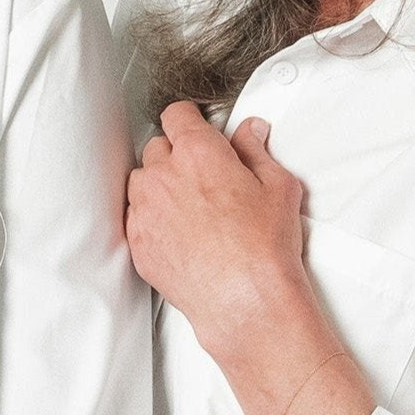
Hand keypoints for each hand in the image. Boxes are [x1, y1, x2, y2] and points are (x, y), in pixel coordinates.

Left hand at [124, 102, 309, 355]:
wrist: (244, 300)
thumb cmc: (263, 248)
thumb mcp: (278, 187)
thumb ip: (257, 151)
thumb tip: (250, 132)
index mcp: (198, 153)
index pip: (177, 115)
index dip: (189, 120)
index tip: (195, 128)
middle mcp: (165, 176)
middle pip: (158, 147)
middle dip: (177, 156)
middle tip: (203, 177)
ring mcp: (146, 209)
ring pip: (142, 181)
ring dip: (160, 186)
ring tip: (189, 208)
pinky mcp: (138, 241)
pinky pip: (136, 216)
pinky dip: (152, 218)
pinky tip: (179, 233)